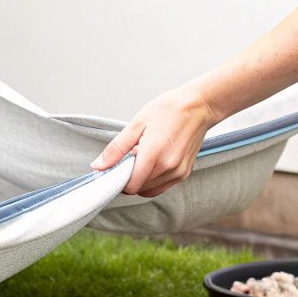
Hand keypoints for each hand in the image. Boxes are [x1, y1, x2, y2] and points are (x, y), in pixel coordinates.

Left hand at [90, 84, 222, 196]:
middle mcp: (168, 168)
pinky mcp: (184, 173)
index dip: (119, 180)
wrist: (199, 106)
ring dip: (142, 180)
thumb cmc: (168, 110)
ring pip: (150, 190)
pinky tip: (154, 161)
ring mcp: (178, 173)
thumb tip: (98, 166)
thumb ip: (116, 149)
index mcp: (153, 155)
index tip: (117, 167)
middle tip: (131, 157)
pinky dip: (153, 180)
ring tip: (144, 157)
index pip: (130, 186)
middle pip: (139, 189)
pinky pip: (162, 186)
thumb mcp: (136, 124)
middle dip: (130, 178)